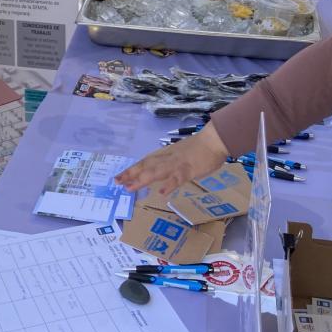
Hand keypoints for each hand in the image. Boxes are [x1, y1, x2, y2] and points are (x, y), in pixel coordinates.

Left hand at [116, 125, 230, 196]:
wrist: (214, 140)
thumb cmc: (200, 148)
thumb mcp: (181, 154)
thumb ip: (171, 162)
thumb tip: (162, 171)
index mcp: (166, 155)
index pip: (145, 162)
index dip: (132, 169)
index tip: (119, 177)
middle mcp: (168, 158)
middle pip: (146, 166)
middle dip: (131, 174)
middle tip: (116, 182)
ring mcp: (177, 164)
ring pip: (157, 172)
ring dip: (142, 179)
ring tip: (130, 188)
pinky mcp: (189, 170)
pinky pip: (178, 178)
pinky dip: (169, 184)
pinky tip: (161, 192)